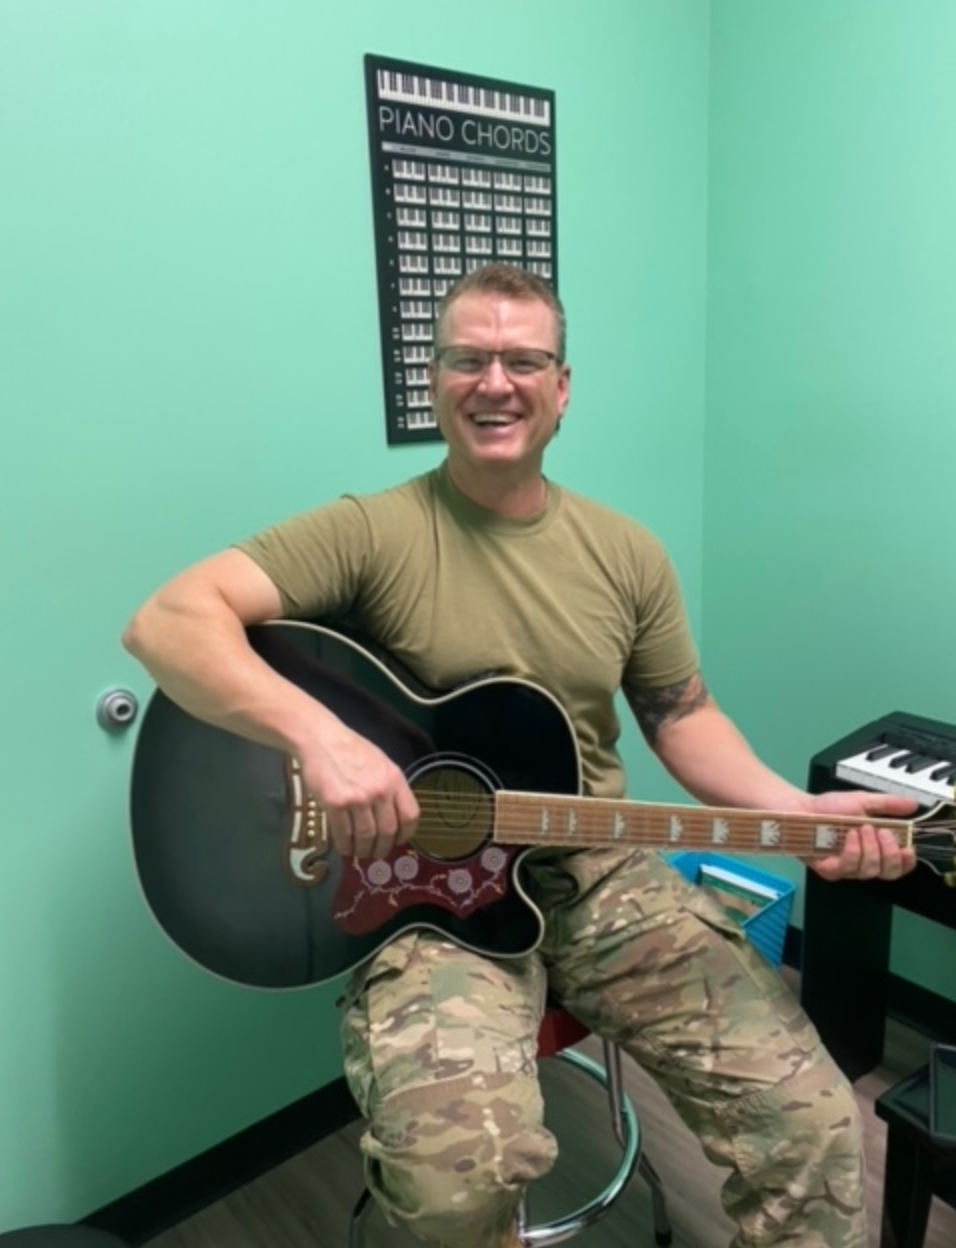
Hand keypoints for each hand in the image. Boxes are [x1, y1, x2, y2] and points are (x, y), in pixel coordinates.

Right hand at [300, 725, 418, 860]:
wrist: (322, 740)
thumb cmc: (352, 751)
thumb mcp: (381, 764)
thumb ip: (390, 788)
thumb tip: (395, 818)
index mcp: (395, 780)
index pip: (410, 816)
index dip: (405, 835)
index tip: (397, 841)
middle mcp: (380, 791)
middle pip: (388, 832)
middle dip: (382, 848)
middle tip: (375, 853)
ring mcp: (358, 799)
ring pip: (366, 837)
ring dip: (362, 850)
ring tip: (358, 851)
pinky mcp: (335, 804)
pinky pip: (343, 834)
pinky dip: (345, 846)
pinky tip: (344, 847)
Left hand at [806, 789, 917, 881]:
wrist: (802, 809)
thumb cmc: (830, 807)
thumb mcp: (863, 801)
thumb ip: (888, 804)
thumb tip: (914, 804)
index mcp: (875, 849)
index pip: (898, 866)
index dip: (907, 861)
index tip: (908, 847)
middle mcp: (863, 862)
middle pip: (889, 872)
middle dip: (890, 852)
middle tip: (880, 831)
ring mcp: (846, 869)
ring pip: (870, 870)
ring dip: (870, 847)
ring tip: (861, 828)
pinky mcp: (830, 871)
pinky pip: (848, 868)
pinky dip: (853, 851)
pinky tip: (850, 836)